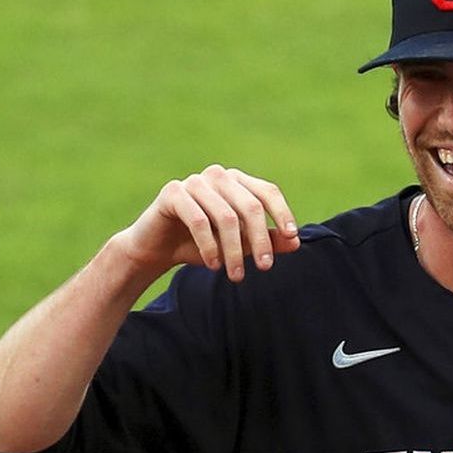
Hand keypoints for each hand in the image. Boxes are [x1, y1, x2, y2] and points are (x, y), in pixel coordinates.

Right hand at [112, 164, 300, 280]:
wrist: (157, 249)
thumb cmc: (202, 245)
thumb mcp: (238, 245)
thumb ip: (266, 241)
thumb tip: (296, 242)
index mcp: (237, 182)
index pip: (267, 192)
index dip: (282, 213)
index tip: (291, 238)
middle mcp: (218, 176)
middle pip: (250, 206)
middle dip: (260, 239)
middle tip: (265, 267)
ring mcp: (194, 182)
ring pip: (226, 216)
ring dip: (234, 250)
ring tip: (237, 276)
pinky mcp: (173, 193)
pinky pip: (198, 220)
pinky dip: (210, 246)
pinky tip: (214, 265)